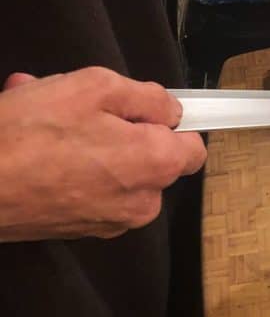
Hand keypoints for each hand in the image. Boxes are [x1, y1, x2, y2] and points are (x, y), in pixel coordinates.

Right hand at [0, 68, 205, 241]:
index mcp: (155, 166)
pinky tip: (35, 144)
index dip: (170, 123)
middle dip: (121, 129)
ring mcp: (108, 221)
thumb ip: (147, 97)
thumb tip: (170, 109)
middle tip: (78, 107)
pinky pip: (86, 186)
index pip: (193, 148)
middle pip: (150, 158)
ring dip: (87, 142)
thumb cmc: (29, 134)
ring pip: (113, 170)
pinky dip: (68, 165)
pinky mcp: (77, 229)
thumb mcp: (95, 87)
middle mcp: (140, 203)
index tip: (144, 109)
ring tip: (45, 119)